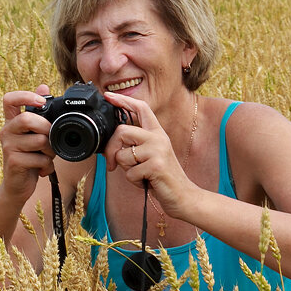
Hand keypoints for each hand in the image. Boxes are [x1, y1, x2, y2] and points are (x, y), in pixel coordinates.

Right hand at [0, 84, 54, 201]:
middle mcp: (6, 131)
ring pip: (38, 140)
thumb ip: (40, 113)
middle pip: (26, 119)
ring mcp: (8, 147)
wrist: (18, 186)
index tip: (41, 102)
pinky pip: (38, 158)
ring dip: (50, 150)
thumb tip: (43, 86)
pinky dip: (47, 164)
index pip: (9, 99)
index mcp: (12, 121)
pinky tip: (43, 169)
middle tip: (51, 137)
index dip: (25, 96)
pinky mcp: (13, 162)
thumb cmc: (30, 157)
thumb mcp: (35, 133)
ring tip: (48, 156)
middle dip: (46, 128)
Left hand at [102, 91, 192, 215]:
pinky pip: (129, 173)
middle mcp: (158, 137)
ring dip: (125, 169)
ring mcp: (158, 150)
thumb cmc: (161, 177)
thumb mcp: (150, 155)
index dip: (123, 100)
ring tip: (140, 173)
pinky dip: (133, 181)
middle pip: (122, 131)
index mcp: (157, 132)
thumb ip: (135, 145)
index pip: (141, 108)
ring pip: (122, 155)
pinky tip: (146, 181)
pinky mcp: (156, 166)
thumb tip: (110, 144)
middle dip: (111, 149)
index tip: (108, 96)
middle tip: (112, 164)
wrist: (182, 195)